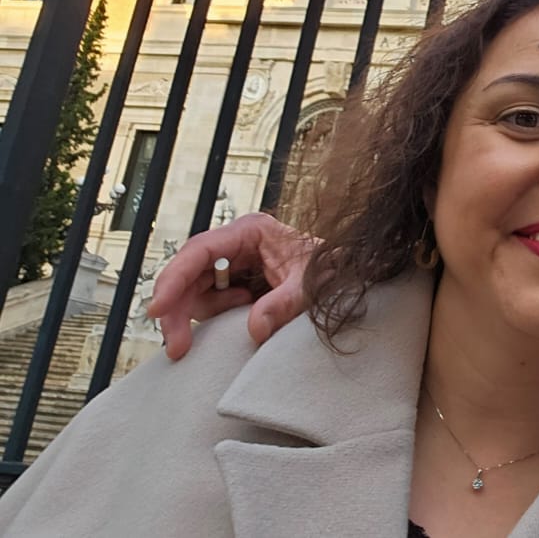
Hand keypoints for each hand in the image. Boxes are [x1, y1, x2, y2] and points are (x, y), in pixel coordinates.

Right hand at [146, 212, 315, 360]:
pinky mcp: (231, 282)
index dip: (174, 278)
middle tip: (177, 347)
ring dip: (209, 313)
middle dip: (177, 310)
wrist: (341, 275)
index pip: (199, 251)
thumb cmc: (329, 269)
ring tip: (245, 308)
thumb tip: (255, 330)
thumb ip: (285, 304)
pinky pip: (208, 301)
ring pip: (193, 291)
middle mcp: (234, 243)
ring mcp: (231, 263)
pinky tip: (242, 312)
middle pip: (186, 274)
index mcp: (250, 230)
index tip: (158, 308)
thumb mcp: (311, 285)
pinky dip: (217, 316)